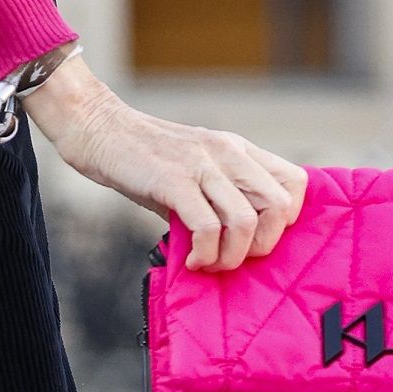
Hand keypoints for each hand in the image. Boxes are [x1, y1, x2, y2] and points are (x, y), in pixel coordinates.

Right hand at [21, 58, 304, 272]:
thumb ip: (218, 197)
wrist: (97, 128)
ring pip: (247, 220)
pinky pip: (208, 226)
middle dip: (264, 245)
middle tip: (234, 257)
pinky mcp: (173, 180)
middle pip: (280, 206)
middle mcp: (228, 153)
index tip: (258, 237)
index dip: (288, 219)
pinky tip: (192, 260)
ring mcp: (202, 165)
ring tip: (211, 262)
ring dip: (232, 256)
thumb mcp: (193, 170)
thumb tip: (237, 244)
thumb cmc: (142, 159)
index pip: (295, 182)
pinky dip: (205, 253)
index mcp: (238, 149)